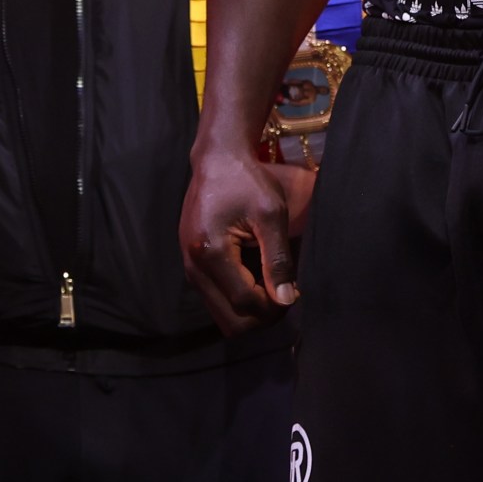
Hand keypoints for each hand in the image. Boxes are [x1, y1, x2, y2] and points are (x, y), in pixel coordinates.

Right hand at [181, 144, 298, 333]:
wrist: (217, 160)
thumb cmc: (247, 181)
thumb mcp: (270, 214)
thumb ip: (278, 259)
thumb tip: (285, 300)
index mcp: (210, 252)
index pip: (243, 303)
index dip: (273, 308)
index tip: (294, 292)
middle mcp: (193, 265)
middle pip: (229, 322)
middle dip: (260, 317)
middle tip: (284, 295)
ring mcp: (189, 267)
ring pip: (221, 315)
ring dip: (249, 310)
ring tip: (271, 286)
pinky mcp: (192, 264)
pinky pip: (216, 298)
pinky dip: (237, 298)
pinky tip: (256, 277)